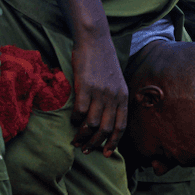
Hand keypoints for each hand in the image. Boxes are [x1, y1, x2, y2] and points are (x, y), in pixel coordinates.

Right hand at [70, 34, 127, 155]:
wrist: (95, 41)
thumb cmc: (104, 62)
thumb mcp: (117, 82)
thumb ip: (114, 99)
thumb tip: (108, 119)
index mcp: (123, 97)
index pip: (121, 126)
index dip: (114, 142)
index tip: (107, 153)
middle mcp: (114, 97)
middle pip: (106, 129)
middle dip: (96, 143)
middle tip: (86, 150)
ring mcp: (100, 92)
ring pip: (92, 123)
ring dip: (83, 135)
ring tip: (76, 141)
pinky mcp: (85, 86)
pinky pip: (80, 111)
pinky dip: (75, 120)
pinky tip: (71, 121)